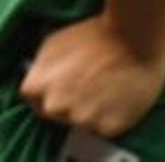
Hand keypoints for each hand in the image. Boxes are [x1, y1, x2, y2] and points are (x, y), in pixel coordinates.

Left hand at [19, 15, 164, 137]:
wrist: (132, 39)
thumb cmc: (92, 36)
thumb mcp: (53, 42)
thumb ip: (42, 66)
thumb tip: (39, 74)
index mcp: (37, 86)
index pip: (32, 98)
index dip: (46, 91)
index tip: (59, 87)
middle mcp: (55, 107)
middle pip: (55, 113)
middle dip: (66, 103)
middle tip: (85, 88)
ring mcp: (81, 120)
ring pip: (80, 123)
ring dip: (89, 112)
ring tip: (104, 90)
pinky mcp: (108, 128)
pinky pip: (103, 129)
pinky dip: (110, 118)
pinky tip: (117, 99)